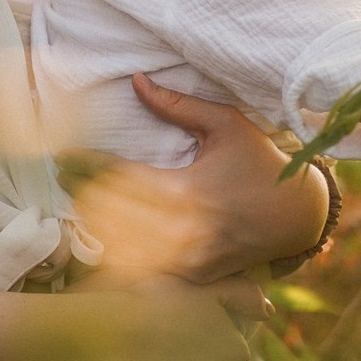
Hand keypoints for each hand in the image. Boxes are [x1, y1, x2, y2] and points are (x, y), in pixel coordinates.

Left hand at [56, 74, 330, 282]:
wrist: (299, 217)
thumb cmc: (260, 163)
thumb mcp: (225, 124)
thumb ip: (177, 105)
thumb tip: (136, 80)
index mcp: (185, 191)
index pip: (118, 179)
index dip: (85, 167)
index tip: (63, 157)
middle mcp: (181, 232)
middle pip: (110, 218)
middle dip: (81, 195)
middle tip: (61, 177)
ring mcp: (186, 262)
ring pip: (120, 250)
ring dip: (94, 228)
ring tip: (76, 205)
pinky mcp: (191, 279)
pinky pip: (144, 274)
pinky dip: (119, 260)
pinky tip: (102, 243)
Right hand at [92, 275, 263, 360]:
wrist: (112, 336)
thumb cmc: (157, 304)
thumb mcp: (206, 287)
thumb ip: (243, 293)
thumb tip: (268, 309)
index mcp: (235, 351)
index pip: (230, 344)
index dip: (207, 330)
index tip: (185, 319)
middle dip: (196, 355)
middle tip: (168, 334)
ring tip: (152, 352)